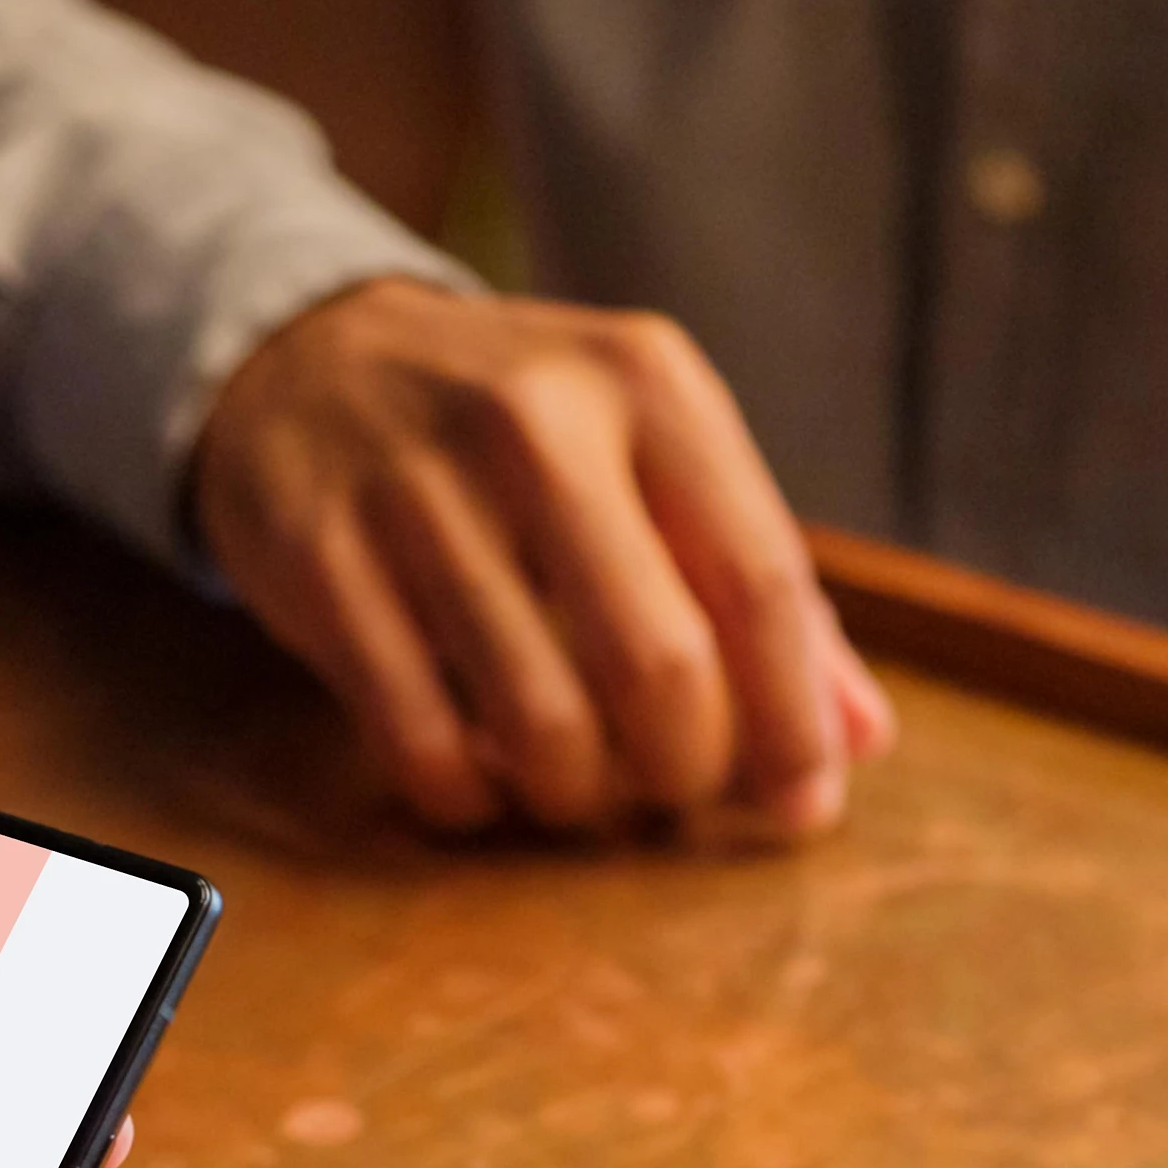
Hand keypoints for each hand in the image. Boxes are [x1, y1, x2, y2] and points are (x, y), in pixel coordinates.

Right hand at [192, 276, 897, 838]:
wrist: (310, 361)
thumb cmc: (521, 437)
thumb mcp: (650, 458)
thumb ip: (758, 587)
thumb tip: (857, 740)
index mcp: (648, 383)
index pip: (761, 583)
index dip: (793, 722)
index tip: (800, 806)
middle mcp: (538, 421)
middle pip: (661, 667)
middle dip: (682, 771)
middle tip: (668, 791)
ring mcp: (418, 488)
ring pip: (542, 721)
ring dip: (573, 797)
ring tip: (571, 786)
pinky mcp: (323, 559)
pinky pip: (421, 739)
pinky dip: (466, 794)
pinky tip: (476, 777)